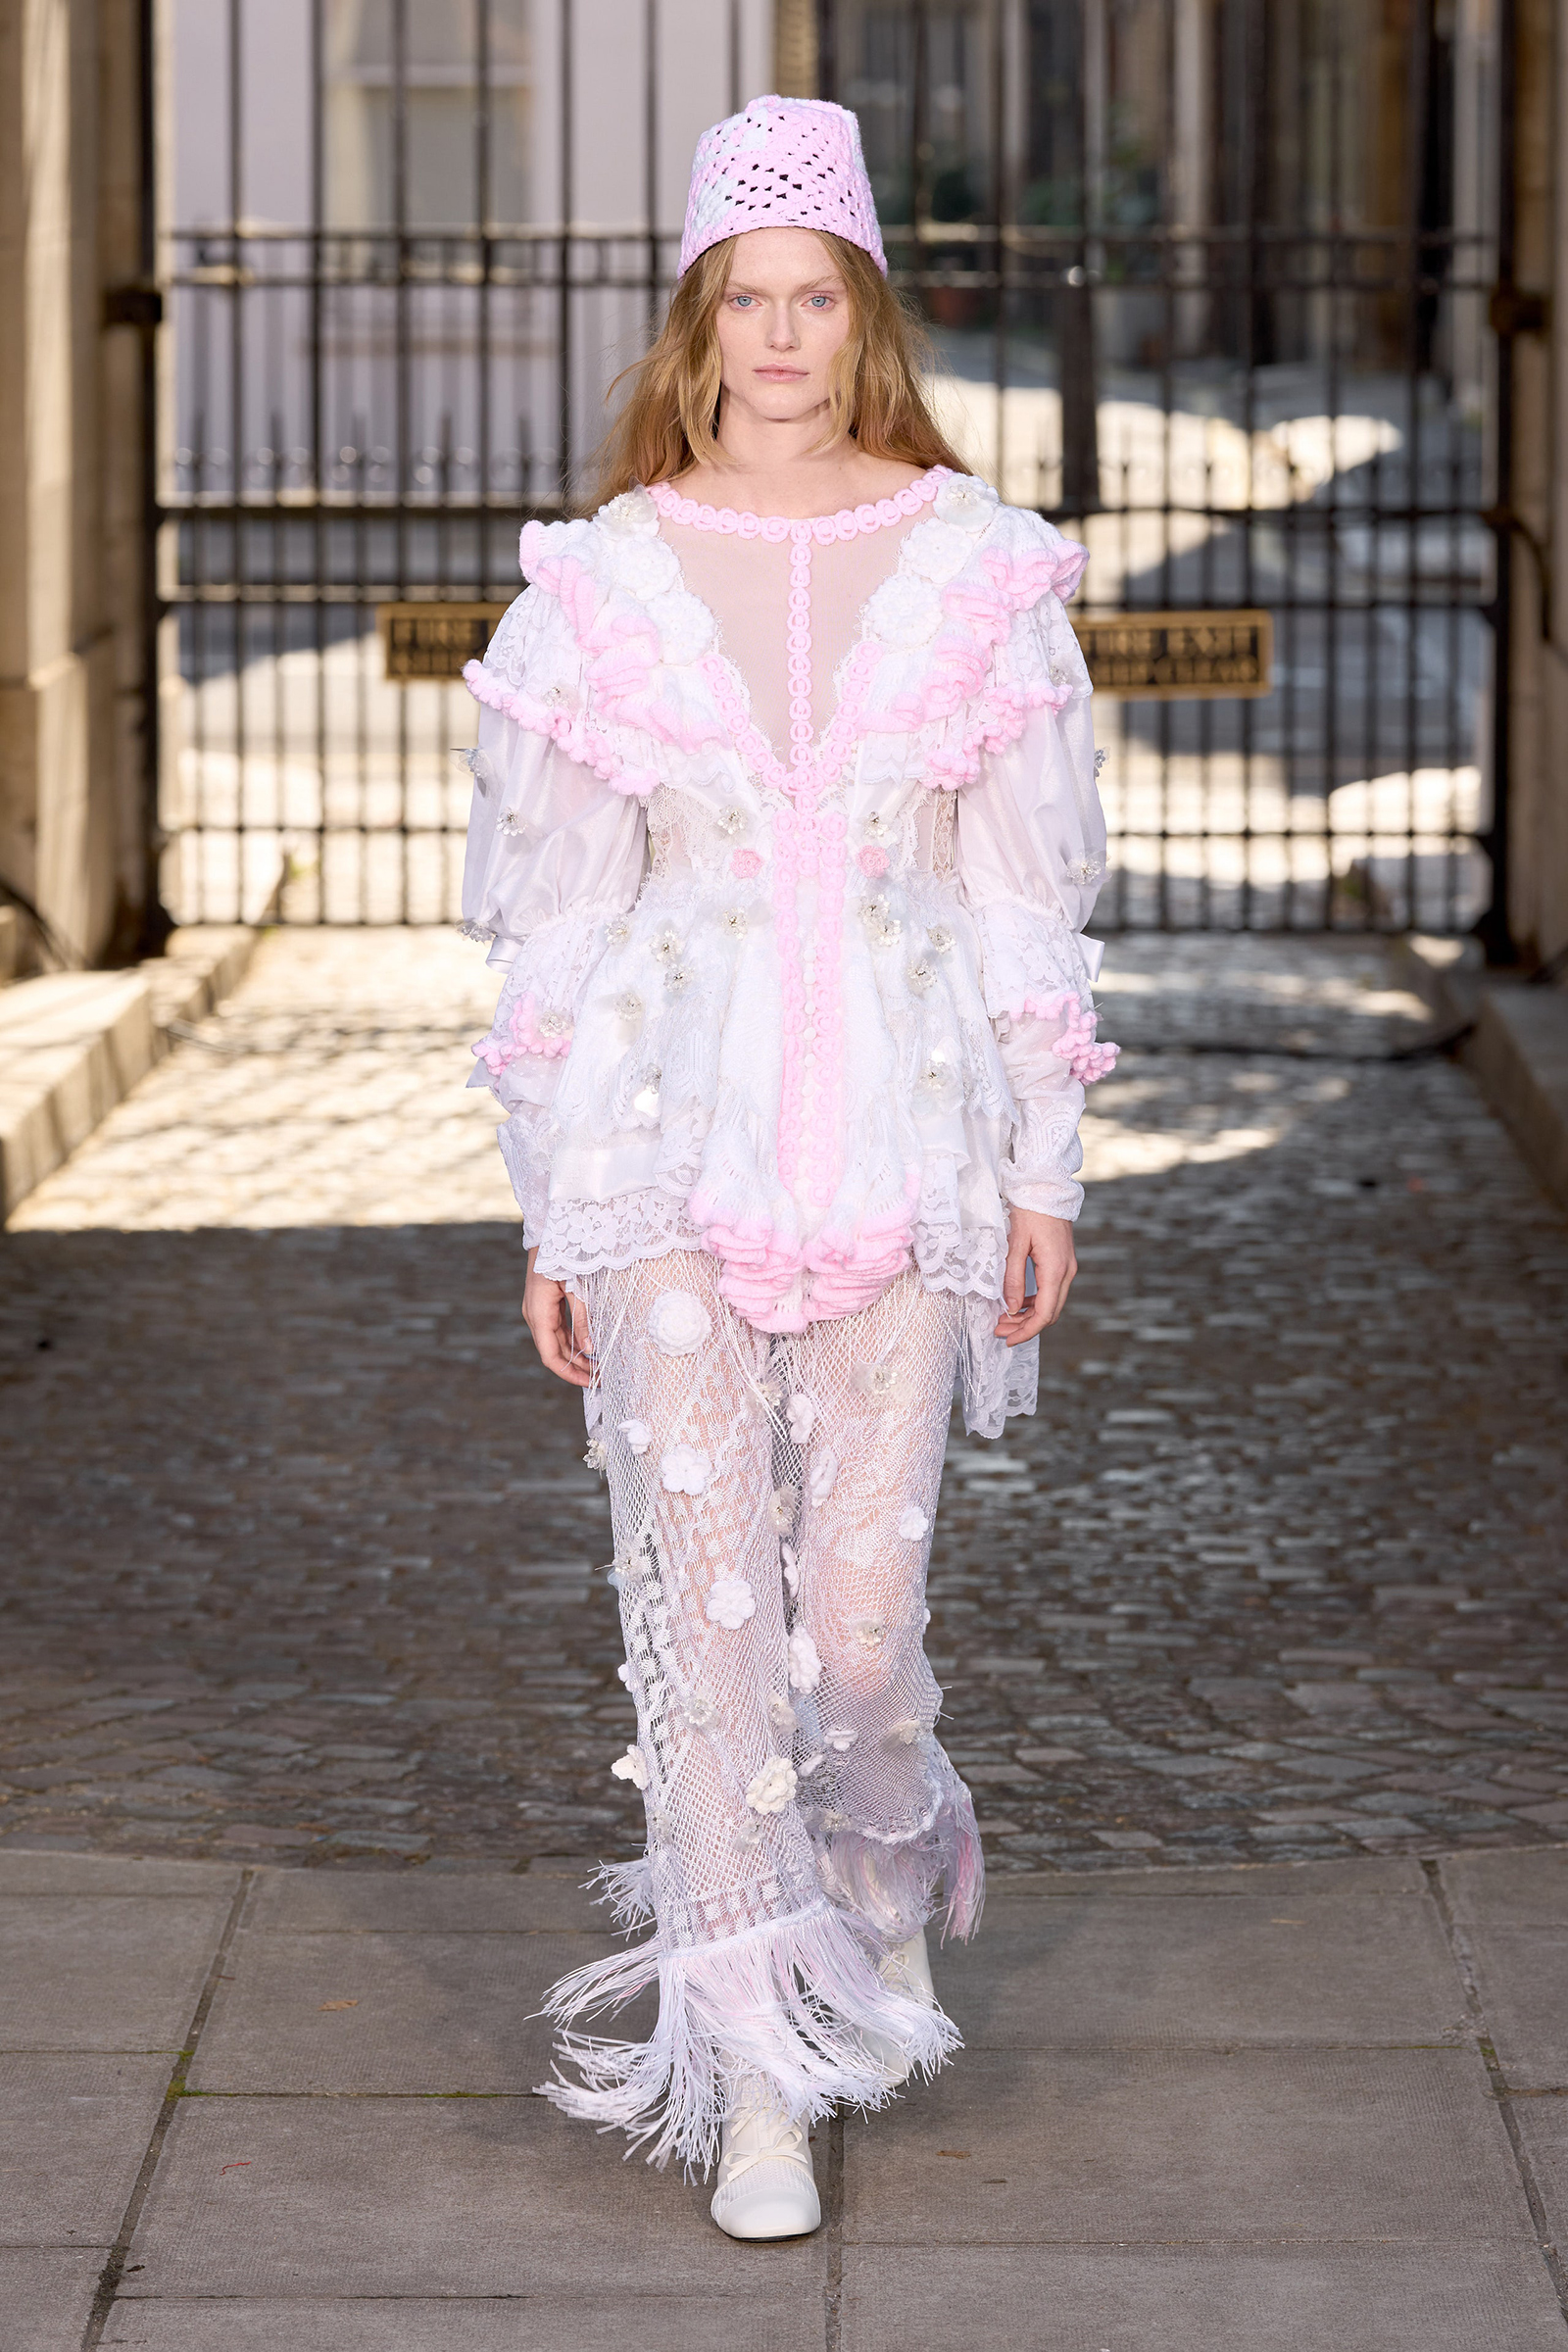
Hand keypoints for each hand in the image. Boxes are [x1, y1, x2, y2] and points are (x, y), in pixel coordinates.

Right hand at [522, 1248, 593, 1387]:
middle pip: (553, 1353)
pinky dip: (572, 1343)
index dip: (569, 1373)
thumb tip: (590, 1350)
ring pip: (556, 1343)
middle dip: (575, 1368)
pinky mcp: (545, 1307)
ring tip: (597, 1367)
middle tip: (600, 1379)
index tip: (589, 1382)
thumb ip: (582, 1319)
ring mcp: (538, 1311)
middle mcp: (534, 1316)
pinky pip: (558, 1331)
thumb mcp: (576, 1288)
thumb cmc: (563, 1257)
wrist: (549, 1234)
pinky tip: (588, 1349)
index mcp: (538, 1313)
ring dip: (574, 1357)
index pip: (550, 1355)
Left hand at [994, 1209, 1076, 1344]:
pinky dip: (1034, 1301)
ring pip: (1051, 1303)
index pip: (1044, 1314)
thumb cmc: (1029, 1211)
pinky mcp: (1062, 1262)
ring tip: (1004, 1319)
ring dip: (1029, 1315)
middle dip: (1025, 1326)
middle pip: (1049, 1313)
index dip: (1026, 1331)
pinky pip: (1051, 1290)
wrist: (1047, 1187)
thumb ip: (1012, 1278)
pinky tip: (1017, 1303)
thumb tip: (1010, 1308)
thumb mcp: (1015, 1244)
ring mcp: (1067, 1267)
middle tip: (1000, 1330)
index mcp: (1055, 1270)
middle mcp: (1066, 1271)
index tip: (1007, 1339)